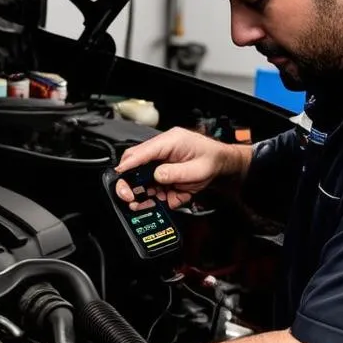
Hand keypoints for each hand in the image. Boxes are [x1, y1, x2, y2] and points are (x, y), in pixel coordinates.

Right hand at [115, 127, 251, 210]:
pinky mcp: (164, 171)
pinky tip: (175, 196)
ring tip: (154, 201)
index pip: (142, 151)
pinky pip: (154, 185)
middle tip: (129, 196)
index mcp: (170, 141)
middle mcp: (163, 149)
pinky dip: (160, 195)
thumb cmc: (214, 160)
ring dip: (147, 192)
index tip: (119, 175)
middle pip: (136, 163)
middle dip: (130, 182)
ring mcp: (162, 161)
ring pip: (143, 177)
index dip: (128, 165)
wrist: (223, 166)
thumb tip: (157, 175)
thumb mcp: (198, 169)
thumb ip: (176, 173)